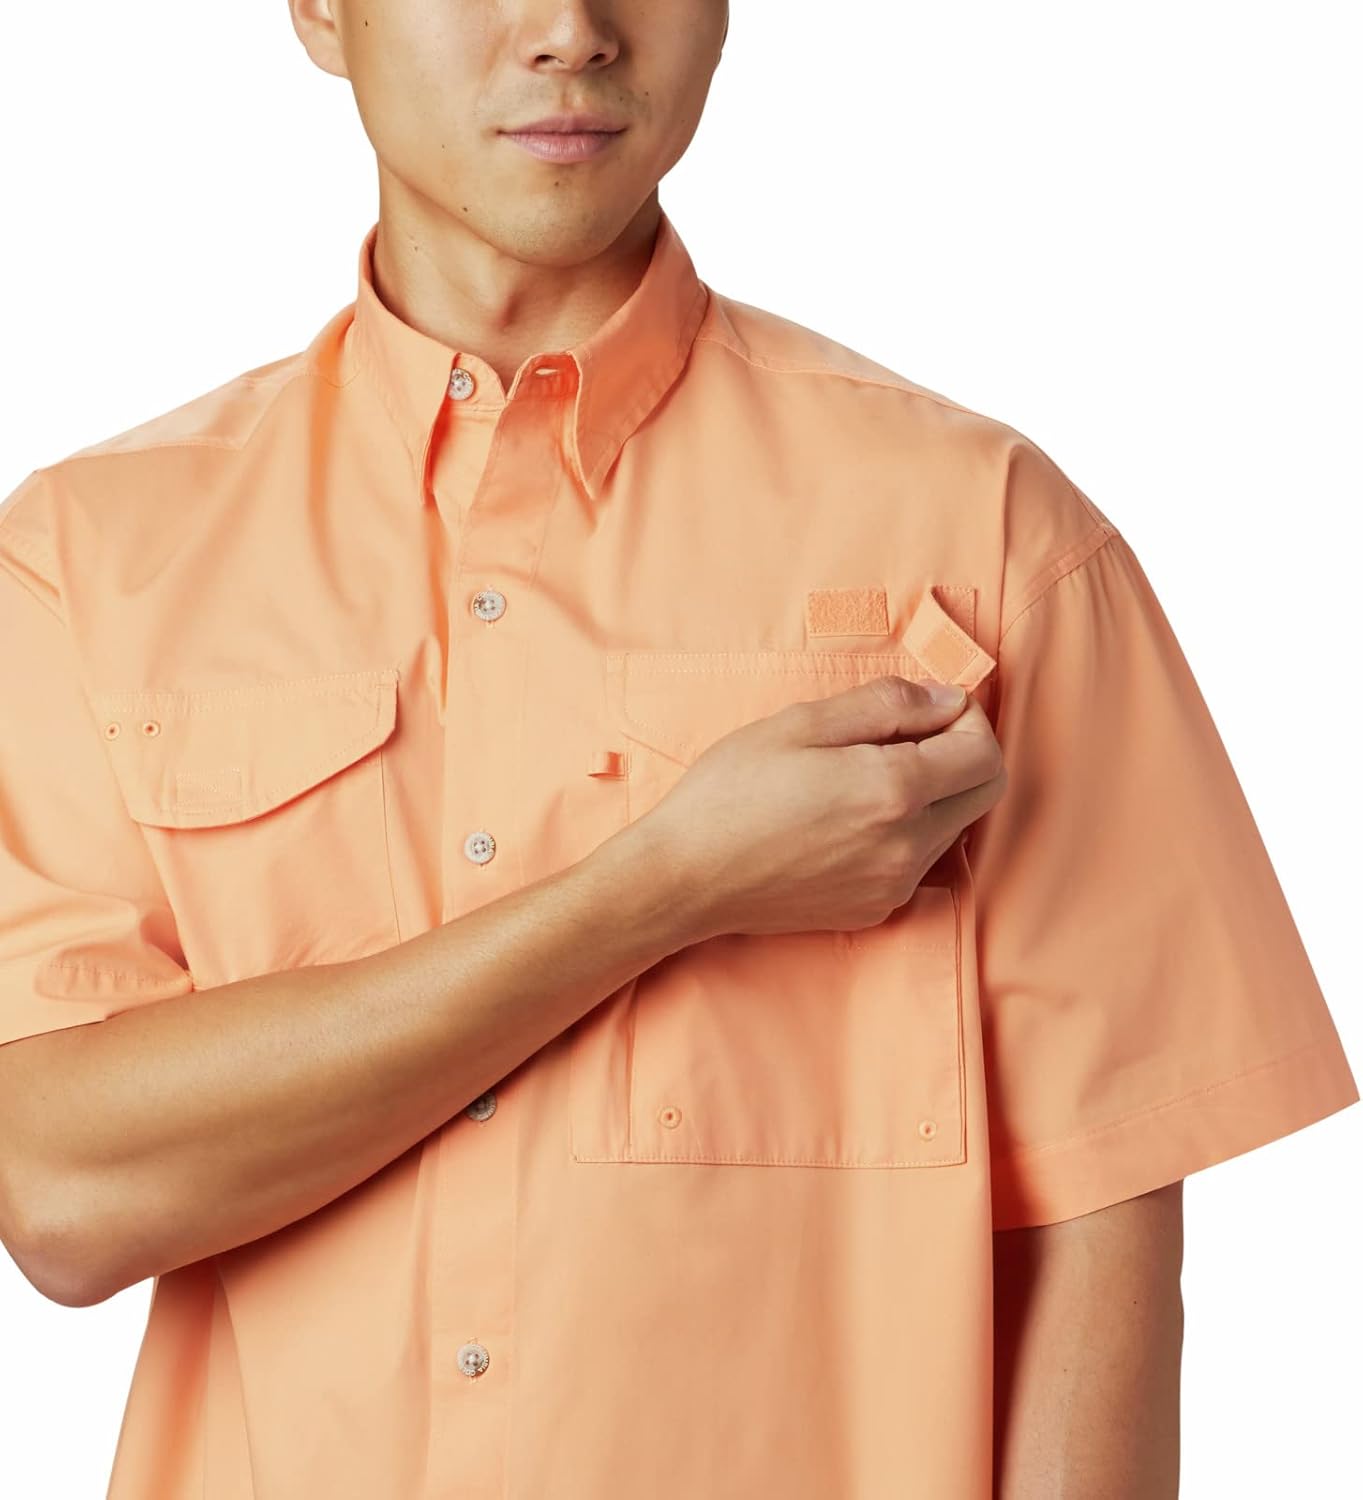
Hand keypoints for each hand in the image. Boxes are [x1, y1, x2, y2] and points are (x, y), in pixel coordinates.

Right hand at [640, 675, 1006, 942]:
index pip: (985, 753)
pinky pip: (916, 862)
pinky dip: (903, 831)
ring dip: (933, 793)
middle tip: (912, 734)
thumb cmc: (731, 792)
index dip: (968, 719)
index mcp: (894, 790)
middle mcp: (907, 846)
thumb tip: (947, 699)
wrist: (685, 877)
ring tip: (864, 776)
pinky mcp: (875, 910)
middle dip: (965, 754)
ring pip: (952, 828)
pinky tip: (847, 819)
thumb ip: (886, 704)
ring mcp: (894, 885)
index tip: (934, 707)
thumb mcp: (801, 723)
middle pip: (985, 793)